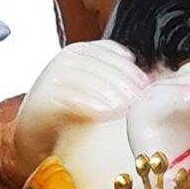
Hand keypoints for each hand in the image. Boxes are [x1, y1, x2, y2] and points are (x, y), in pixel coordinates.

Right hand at [13, 39, 144, 164]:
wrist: (38, 136)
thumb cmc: (74, 115)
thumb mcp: (100, 93)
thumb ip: (119, 83)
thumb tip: (152, 84)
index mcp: (83, 52)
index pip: (110, 52)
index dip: (130, 68)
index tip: (146, 86)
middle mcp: (66, 60)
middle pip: (99, 64)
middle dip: (122, 81)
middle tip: (139, 100)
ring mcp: (51, 77)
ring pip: (84, 76)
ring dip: (107, 91)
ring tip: (125, 107)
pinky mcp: (41, 98)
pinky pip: (65, 96)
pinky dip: (87, 103)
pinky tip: (103, 113)